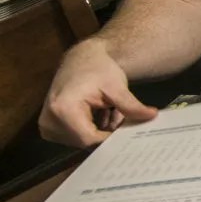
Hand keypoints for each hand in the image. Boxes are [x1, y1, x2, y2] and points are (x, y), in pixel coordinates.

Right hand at [39, 38, 156, 147]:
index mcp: (63, 109)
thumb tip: (152, 117)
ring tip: (111, 112)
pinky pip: (75, 137)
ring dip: (101, 131)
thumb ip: (132, 106)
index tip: (129, 134)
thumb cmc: (97, 69)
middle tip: (124, 121)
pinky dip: (92, 129)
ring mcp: (47, 126)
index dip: (111, 140)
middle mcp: (50, 120)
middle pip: (86, 142)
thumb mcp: (117, 86)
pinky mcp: (49, 127)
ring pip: (82, 141)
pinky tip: (101, 115)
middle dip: (107, 134)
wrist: (80, 60)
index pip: (89, 139)